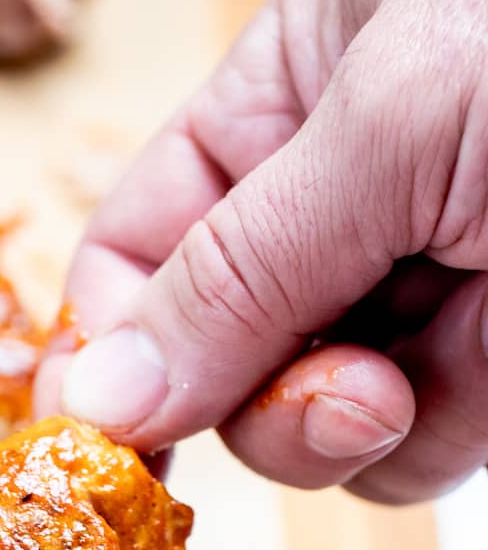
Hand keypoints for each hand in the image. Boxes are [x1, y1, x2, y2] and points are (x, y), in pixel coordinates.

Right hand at [38, 0, 487, 500]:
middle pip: (213, 352)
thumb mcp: (398, 122)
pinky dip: (433, 440)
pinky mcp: (486, 375)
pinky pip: (402, 456)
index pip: (141, 241)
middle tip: (344, 377)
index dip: (113, 338)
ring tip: (442, 360)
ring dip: (349, 424)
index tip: (107, 428)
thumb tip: (99, 391)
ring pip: (304, 422)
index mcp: (293, 92)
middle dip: (261, 389)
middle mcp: (340, 199)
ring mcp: (413, 294)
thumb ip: (238, 266)